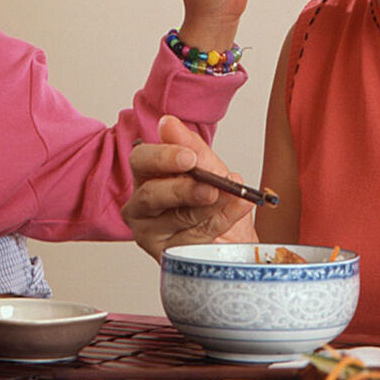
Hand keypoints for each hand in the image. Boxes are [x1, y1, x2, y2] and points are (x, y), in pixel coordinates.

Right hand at [122, 115, 255, 261]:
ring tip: (234, 195)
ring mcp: (151, 233)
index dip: (163, 157)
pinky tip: (238, 208)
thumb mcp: (209, 166)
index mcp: (146, 175)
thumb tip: (167, 123)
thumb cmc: (214, 200)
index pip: (141, 161)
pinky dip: (221, 221)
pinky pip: (195, 238)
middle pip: (151, 195)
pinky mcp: (166, 256)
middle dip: (185, 189)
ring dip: (211, 206)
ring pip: (177, 218)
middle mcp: (141, 205)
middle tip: (212, 186)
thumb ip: (189, 145)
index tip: (189, 158)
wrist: (234, 239)